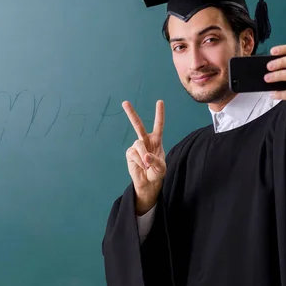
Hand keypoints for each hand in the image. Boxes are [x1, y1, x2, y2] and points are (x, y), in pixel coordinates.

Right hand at [123, 100, 165, 214]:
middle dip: (131, 114)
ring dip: (144, 155)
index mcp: (156, 141)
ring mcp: (136, 147)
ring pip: (139, 144)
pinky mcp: (130, 154)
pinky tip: (142, 166)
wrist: (148, 184)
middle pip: (138, 125)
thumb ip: (155, 160)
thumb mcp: (161, 168)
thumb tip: (145, 156)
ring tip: (147, 165)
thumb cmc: (157, 173)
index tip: (159, 101)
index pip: (158, 125)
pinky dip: (139, 161)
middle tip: (124, 102)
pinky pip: (134, 154)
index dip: (159, 113)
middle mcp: (145, 141)